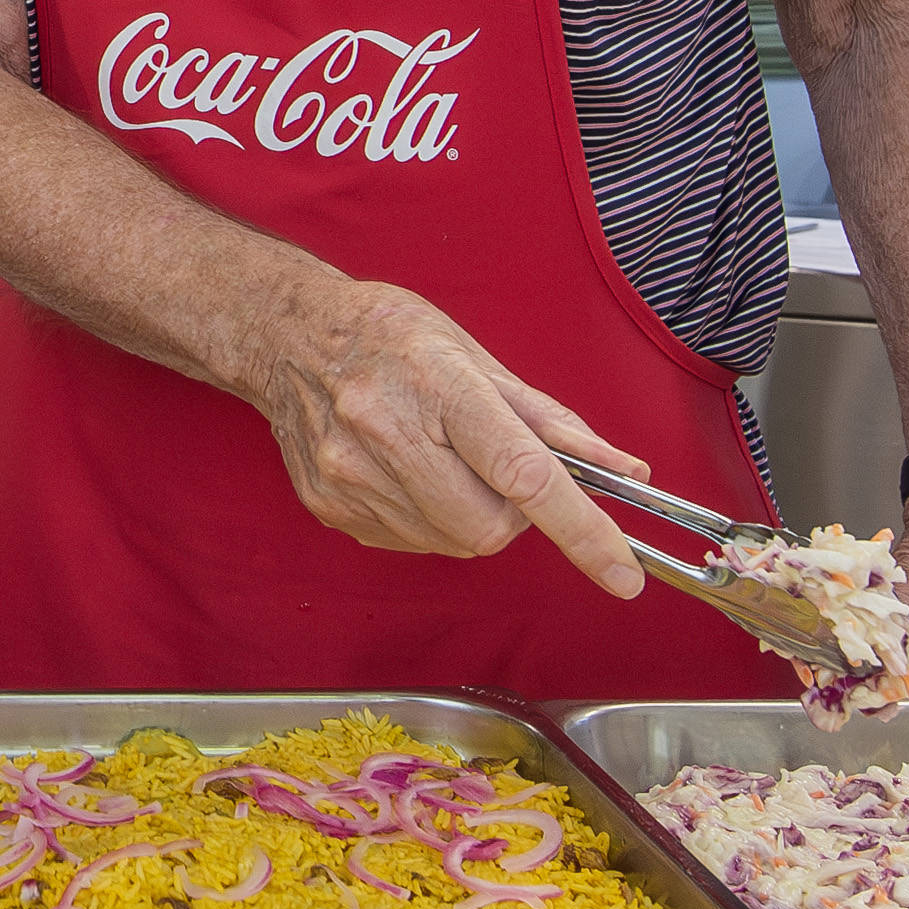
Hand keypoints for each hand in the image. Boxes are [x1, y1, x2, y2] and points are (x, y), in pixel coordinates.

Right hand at [242, 277, 645, 598]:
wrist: (286, 336)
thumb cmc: (387, 335)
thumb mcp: (474, 355)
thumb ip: (550, 421)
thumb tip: (621, 471)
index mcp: (436, 383)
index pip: (522, 472)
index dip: (580, 529)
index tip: (622, 573)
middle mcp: (384, 433)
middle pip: (488, 528)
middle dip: (514, 514)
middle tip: (496, 469)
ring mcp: (349, 477)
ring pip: (453, 543)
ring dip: (471, 516)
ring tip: (443, 461)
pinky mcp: (330, 507)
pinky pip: (413, 544)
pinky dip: (431, 521)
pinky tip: (408, 474)